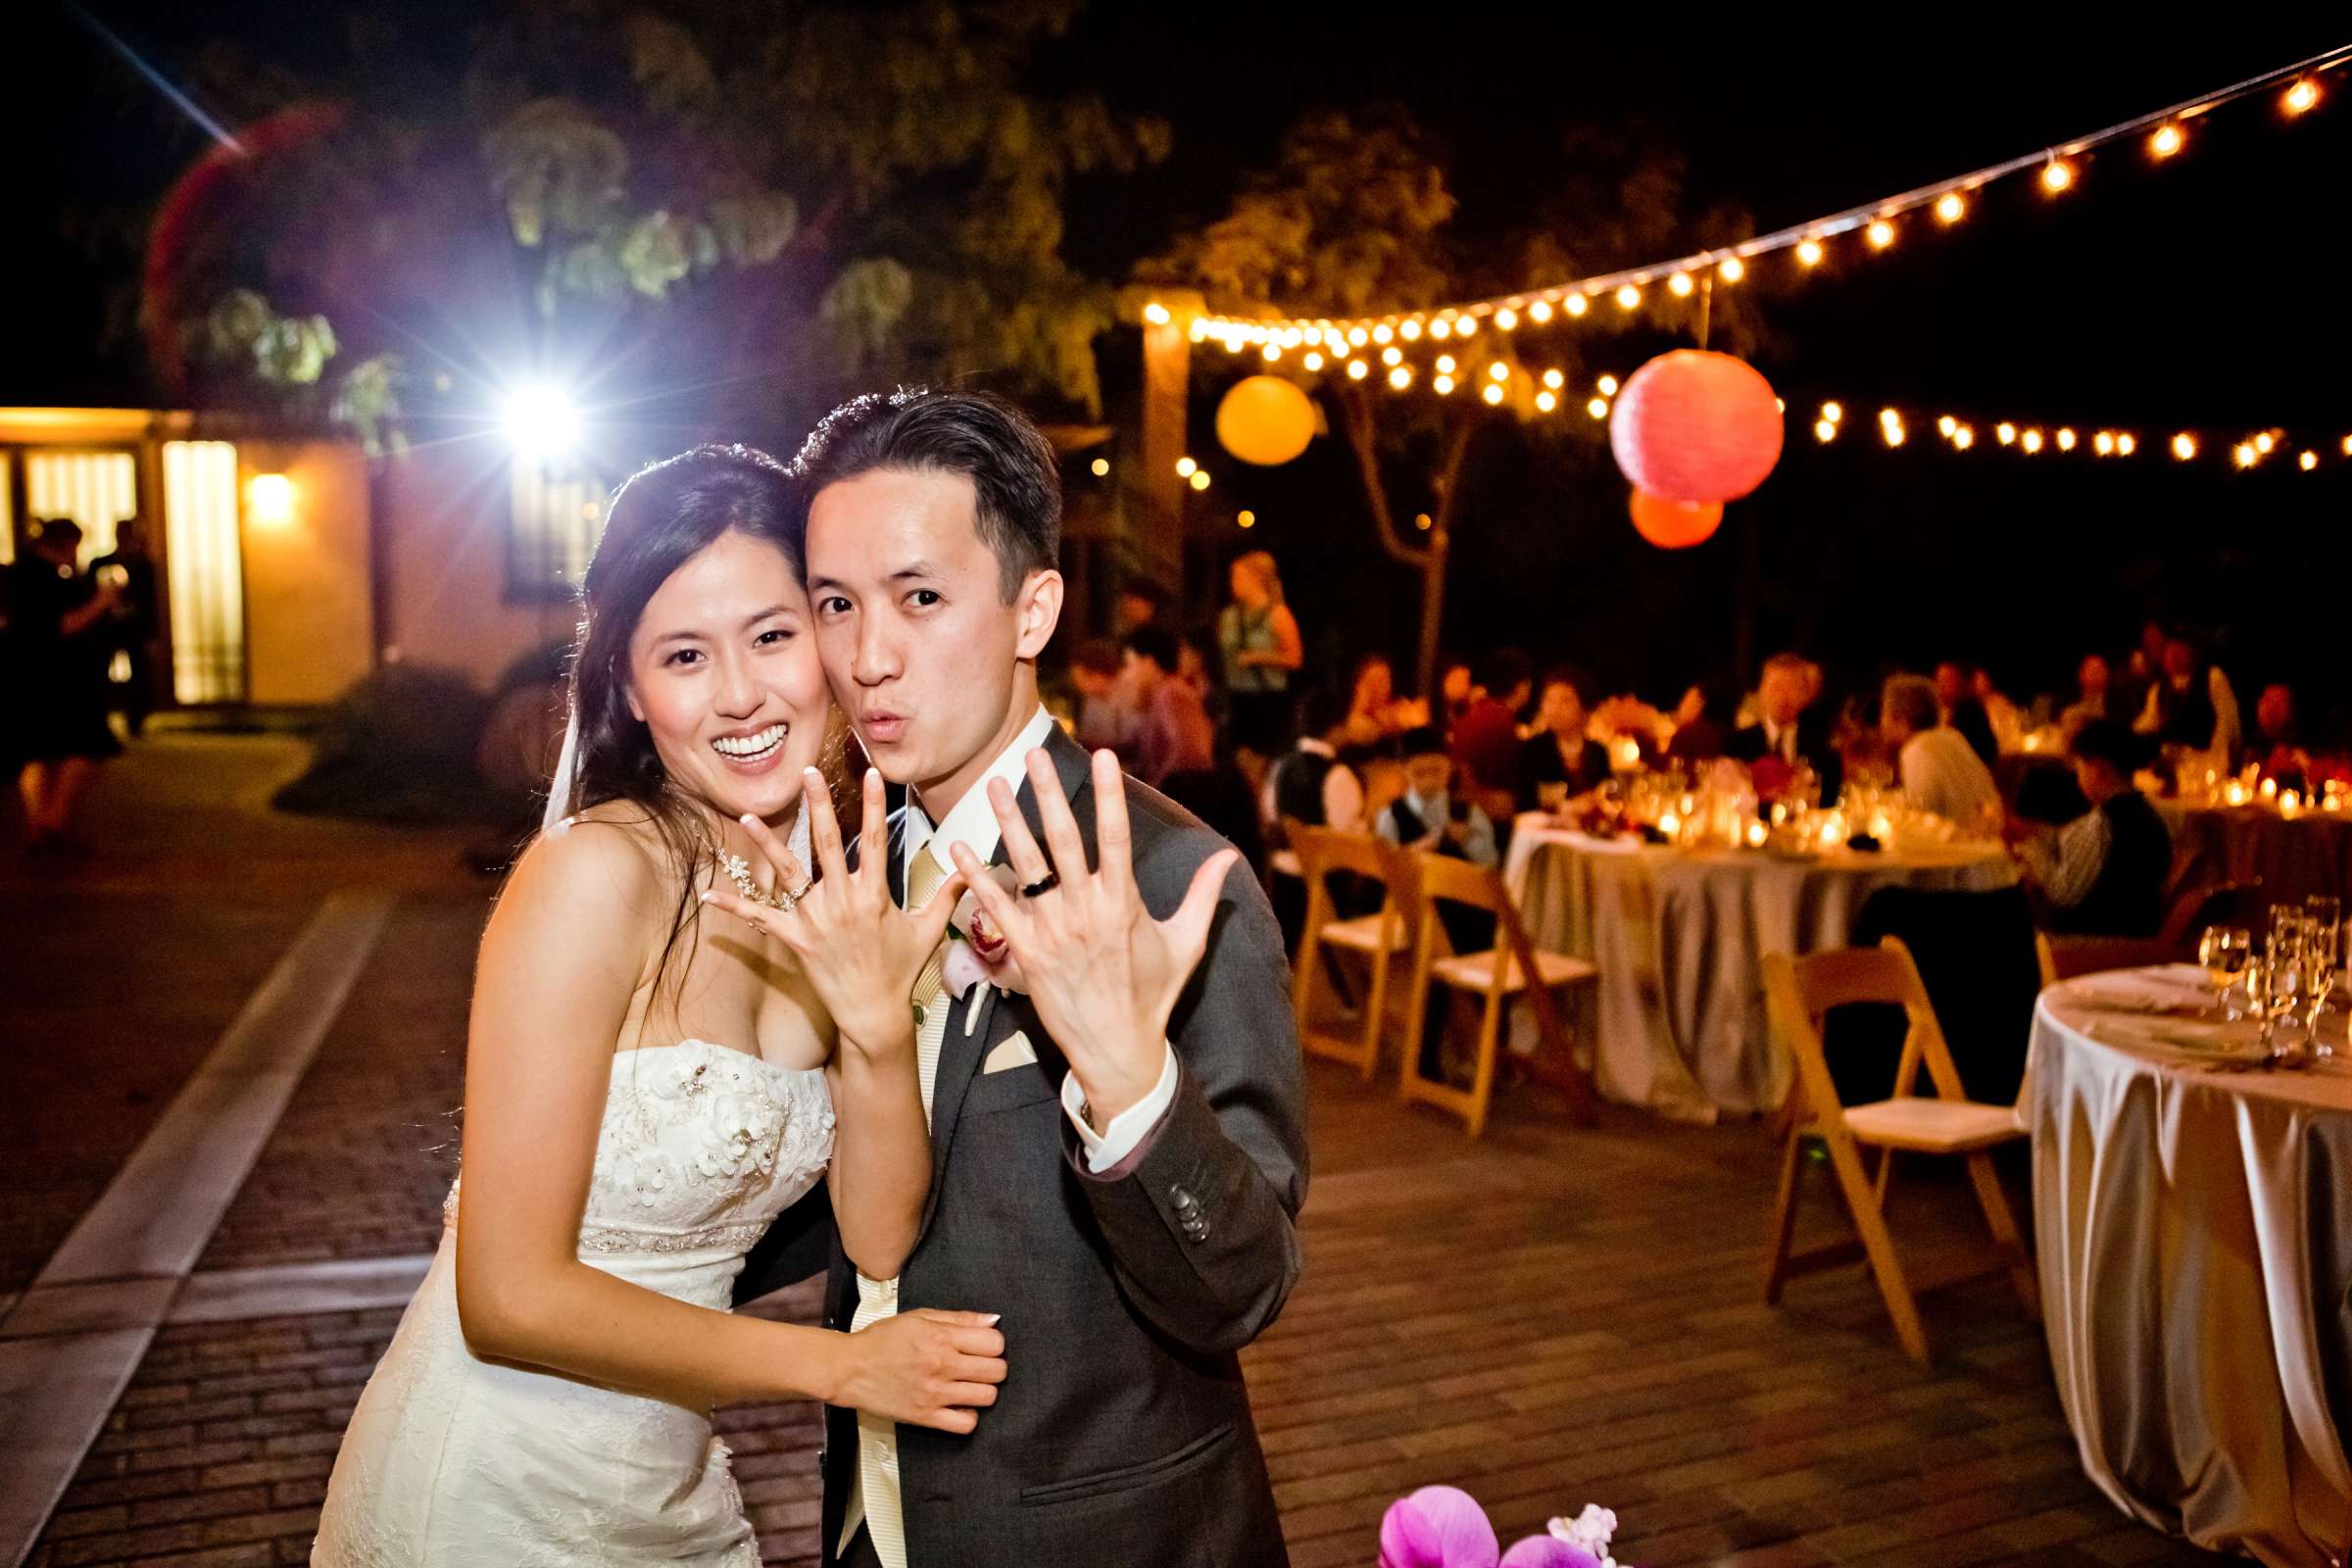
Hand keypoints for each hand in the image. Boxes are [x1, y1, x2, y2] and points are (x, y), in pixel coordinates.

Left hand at [701, 768, 962, 1057]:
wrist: (873, 1012)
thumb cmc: (901, 970)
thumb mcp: (928, 930)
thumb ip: (947, 896)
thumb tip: (972, 869)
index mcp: (874, 894)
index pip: (875, 840)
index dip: (874, 805)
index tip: (872, 774)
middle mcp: (842, 900)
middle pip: (827, 843)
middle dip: (818, 805)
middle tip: (807, 774)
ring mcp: (816, 919)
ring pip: (788, 873)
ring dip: (766, 843)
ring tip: (747, 815)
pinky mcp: (795, 939)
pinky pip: (762, 918)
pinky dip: (735, 906)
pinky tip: (709, 894)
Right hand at [834, 1308, 1005, 1434]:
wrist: (850, 1368)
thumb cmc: (882, 1340)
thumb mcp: (920, 1317)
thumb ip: (959, 1318)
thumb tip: (993, 1320)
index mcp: (941, 1337)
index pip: (995, 1343)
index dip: (994, 1344)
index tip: (984, 1346)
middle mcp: (941, 1365)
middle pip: (997, 1371)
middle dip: (994, 1367)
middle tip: (979, 1366)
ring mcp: (934, 1393)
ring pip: (987, 1397)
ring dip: (984, 1391)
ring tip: (970, 1385)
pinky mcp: (925, 1416)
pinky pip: (965, 1424)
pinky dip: (968, 1417)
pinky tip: (959, 1405)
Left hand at [948, 748, 1235, 1127]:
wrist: (1117, 1049)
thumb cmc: (1153, 995)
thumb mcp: (1186, 943)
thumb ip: (1203, 896)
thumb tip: (1227, 856)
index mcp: (1124, 903)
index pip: (1115, 837)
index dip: (1109, 796)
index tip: (1104, 757)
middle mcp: (1085, 911)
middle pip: (1063, 842)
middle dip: (1047, 795)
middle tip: (1031, 755)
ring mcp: (1052, 932)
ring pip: (1027, 867)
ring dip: (1009, 823)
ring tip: (995, 784)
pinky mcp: (1026, 954)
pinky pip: (997, 910)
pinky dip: (977, 879)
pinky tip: (958, 850)